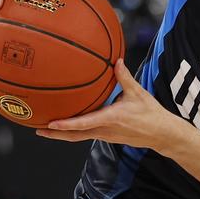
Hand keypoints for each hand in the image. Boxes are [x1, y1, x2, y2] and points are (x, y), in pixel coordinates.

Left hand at [36, 59, 171, 147]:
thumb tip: (117, 61)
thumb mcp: (138, 93)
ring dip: (62, 134)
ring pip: (79, 137)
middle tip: (38, 129)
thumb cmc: (150, 113)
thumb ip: (125, 77)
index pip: (84, 123)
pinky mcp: (108, 136)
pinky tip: (68, 125)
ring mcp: (105, 135)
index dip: (66, 124)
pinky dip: (74, 131)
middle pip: (74, 135)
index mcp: (111, 118)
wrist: (161, 133)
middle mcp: (105, 129)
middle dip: (55, 134)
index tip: (51, 123)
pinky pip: (87, 134)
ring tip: (46, 129)